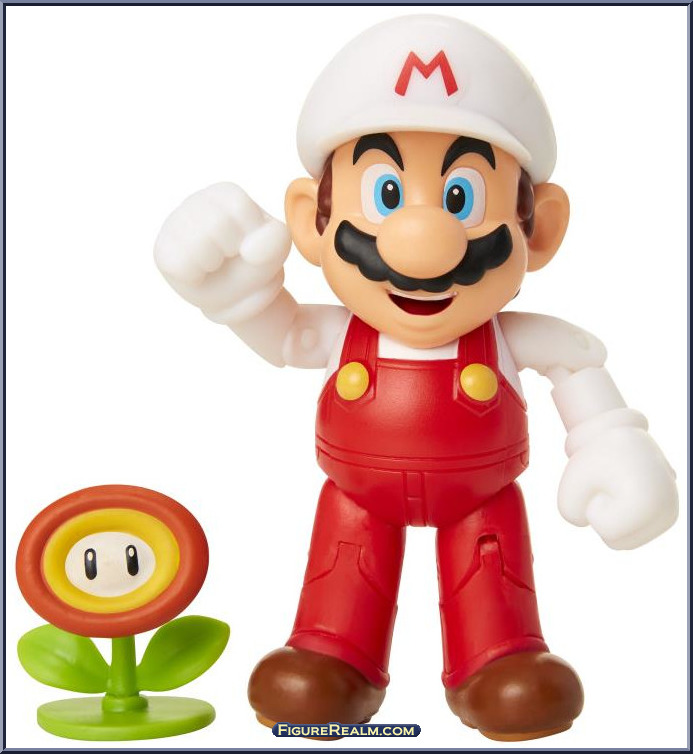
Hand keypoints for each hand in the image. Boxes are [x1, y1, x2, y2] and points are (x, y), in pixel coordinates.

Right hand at [154, 183, 291, 322]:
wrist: (235, 298)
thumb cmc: (253, 266)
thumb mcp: (276, 250)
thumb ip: (274, 241)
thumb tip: (249, 251)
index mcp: (226, 195)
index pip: (239, 208)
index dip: (250, 236)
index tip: (249, 245)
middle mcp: (195, 203)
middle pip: (217, 224)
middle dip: (232, 252)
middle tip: (231, 259)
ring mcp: (174, 225)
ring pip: (199, 246)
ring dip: (216, 266)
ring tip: (217, 267)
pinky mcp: (163, 252)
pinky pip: (181, 266)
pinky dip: (197, 277)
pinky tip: (200, 274)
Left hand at [557, 426, 677, 549]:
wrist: (618, 432)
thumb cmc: (593, 457)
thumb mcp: (570, 483)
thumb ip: (571, 514)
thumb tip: (587, 522)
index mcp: (649, 502)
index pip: (606, 530)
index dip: (593, 507)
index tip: (602, 483)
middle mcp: (667, 511)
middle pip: (617, 543)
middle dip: (603, 516)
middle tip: (608, 486)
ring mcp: (670, 513)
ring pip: (625, 542)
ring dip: (612, 518)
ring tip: (618, 489)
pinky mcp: (668, 515)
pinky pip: (632, 534)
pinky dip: (622, 518)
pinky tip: (627, 493)